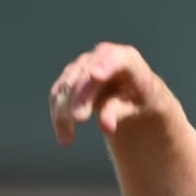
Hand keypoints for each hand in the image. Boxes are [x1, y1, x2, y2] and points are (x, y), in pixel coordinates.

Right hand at [48, 42, 180, 147]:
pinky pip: (58, 96)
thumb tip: (106, 127)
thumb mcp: (135, 105)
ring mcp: (82, 64)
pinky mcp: (69, 77)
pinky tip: (63, 137)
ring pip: (67, 86)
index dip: (104, 65)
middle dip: (81, 96)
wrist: (129, 91)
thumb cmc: (137, 97)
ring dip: (64, 112)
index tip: (96, 76)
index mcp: (126, 58)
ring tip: (67, 139)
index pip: (114, 58)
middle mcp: (100, 56)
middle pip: (85, 75)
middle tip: (79, 118)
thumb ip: (118, 111)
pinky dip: (58, 116)